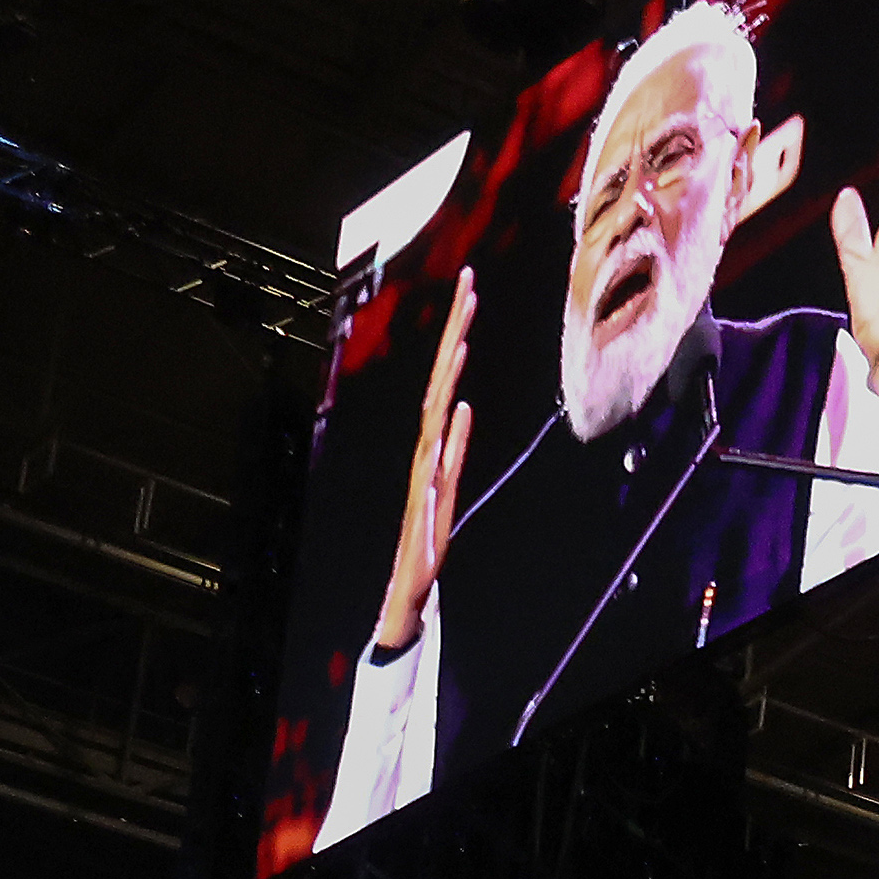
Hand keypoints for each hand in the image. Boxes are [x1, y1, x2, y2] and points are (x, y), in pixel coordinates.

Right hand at [369, 270, 476, 655]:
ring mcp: (425, 476)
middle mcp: (424, 451)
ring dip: (448, 377)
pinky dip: (450, 439)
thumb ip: (455, 446)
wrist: (408, 591)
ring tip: (463, 340)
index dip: (455, 335)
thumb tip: (463, 407)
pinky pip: (440, 465)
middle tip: (470, 287)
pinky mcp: (430, 504)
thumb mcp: (450, 482)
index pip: (443, 379)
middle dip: (453, 334)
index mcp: (430, 444)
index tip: (470, 291)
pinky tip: (460, 412)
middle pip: (438, 381)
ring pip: (435, 415)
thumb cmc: (429, 537)